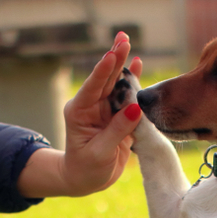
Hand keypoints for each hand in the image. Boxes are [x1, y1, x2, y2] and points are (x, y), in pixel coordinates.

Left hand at [17, 32, 143, 198]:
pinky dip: (132, 80)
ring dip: (123, 63)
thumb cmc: (86, 169)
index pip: (92, 88)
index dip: (103, 71)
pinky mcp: (116, 115)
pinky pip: (126, 95)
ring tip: (126, 41)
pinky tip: (137, 62)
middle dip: (113, 57)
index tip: (111, 55)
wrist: (85, 180)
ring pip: (115, 83)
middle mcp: (91, 106)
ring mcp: (104, 109)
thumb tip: (136, 109)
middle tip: (122, 37)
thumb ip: (117, 131)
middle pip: (104, 78)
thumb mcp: (99, 153)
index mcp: (79, 112)